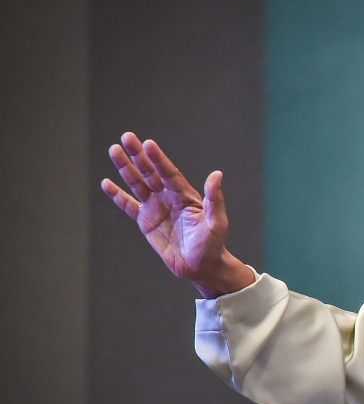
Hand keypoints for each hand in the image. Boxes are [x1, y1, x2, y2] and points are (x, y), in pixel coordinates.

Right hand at [101, 132, 254, 298]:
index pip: (169, 173)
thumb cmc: (212, 244)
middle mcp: (169, 197)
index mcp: (185, 195)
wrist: (200, 266)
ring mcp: (156, 208)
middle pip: (150, 172)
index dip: (158, 159)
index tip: (148, 144)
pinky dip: (117, 196)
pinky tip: (106, 183)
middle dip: (138, 155)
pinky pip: (129, 206)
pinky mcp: (146, 222)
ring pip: (137, 184)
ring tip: (114, 150)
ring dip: (125, 168)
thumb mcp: (216, 222)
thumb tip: (217, 174)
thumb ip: (214, 199)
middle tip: (126, 137)